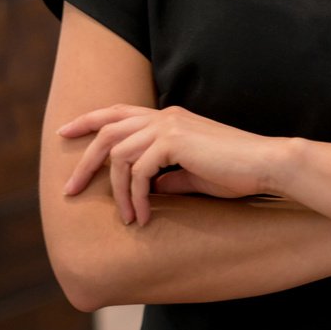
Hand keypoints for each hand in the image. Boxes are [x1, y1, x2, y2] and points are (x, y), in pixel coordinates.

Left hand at [59, 104, 282, 226]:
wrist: (266, 164)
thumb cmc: (238, 172)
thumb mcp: (194, 176)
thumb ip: (169, 178)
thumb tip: (147, 189)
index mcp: (171, 118)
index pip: (120, 112)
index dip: (89, 120)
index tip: (64, 132)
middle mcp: (166, 116)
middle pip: (107, 131)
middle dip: (84, 161)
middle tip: (70, 190)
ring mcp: (170, 126)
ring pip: (119, 155)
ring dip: (116, 191)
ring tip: (125, 217)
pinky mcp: (174, 142)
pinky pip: (139, 172)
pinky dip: (135, 197)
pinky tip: (142, 217)